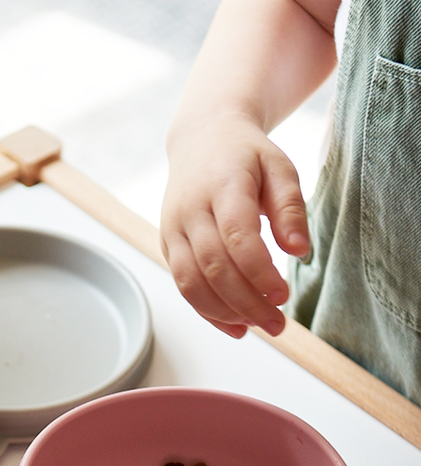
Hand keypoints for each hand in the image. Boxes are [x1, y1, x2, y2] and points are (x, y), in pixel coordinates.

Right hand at [161, 111, 310, 337]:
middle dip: (245, 302)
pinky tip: (234, 326)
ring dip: (223, 312)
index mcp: (221, 185)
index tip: (283, 295)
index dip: (259, 273)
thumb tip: (299, 252)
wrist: (201, 139)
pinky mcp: (166, 246)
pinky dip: (207, 311)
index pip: (237, 238)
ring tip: (256, 327)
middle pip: (213, 267)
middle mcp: (190, 211)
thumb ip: (291, 208)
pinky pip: (183, 286)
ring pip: (190, 282)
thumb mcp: (279, 167)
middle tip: (277, 324)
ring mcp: (172, 230)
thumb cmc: (246, 156)